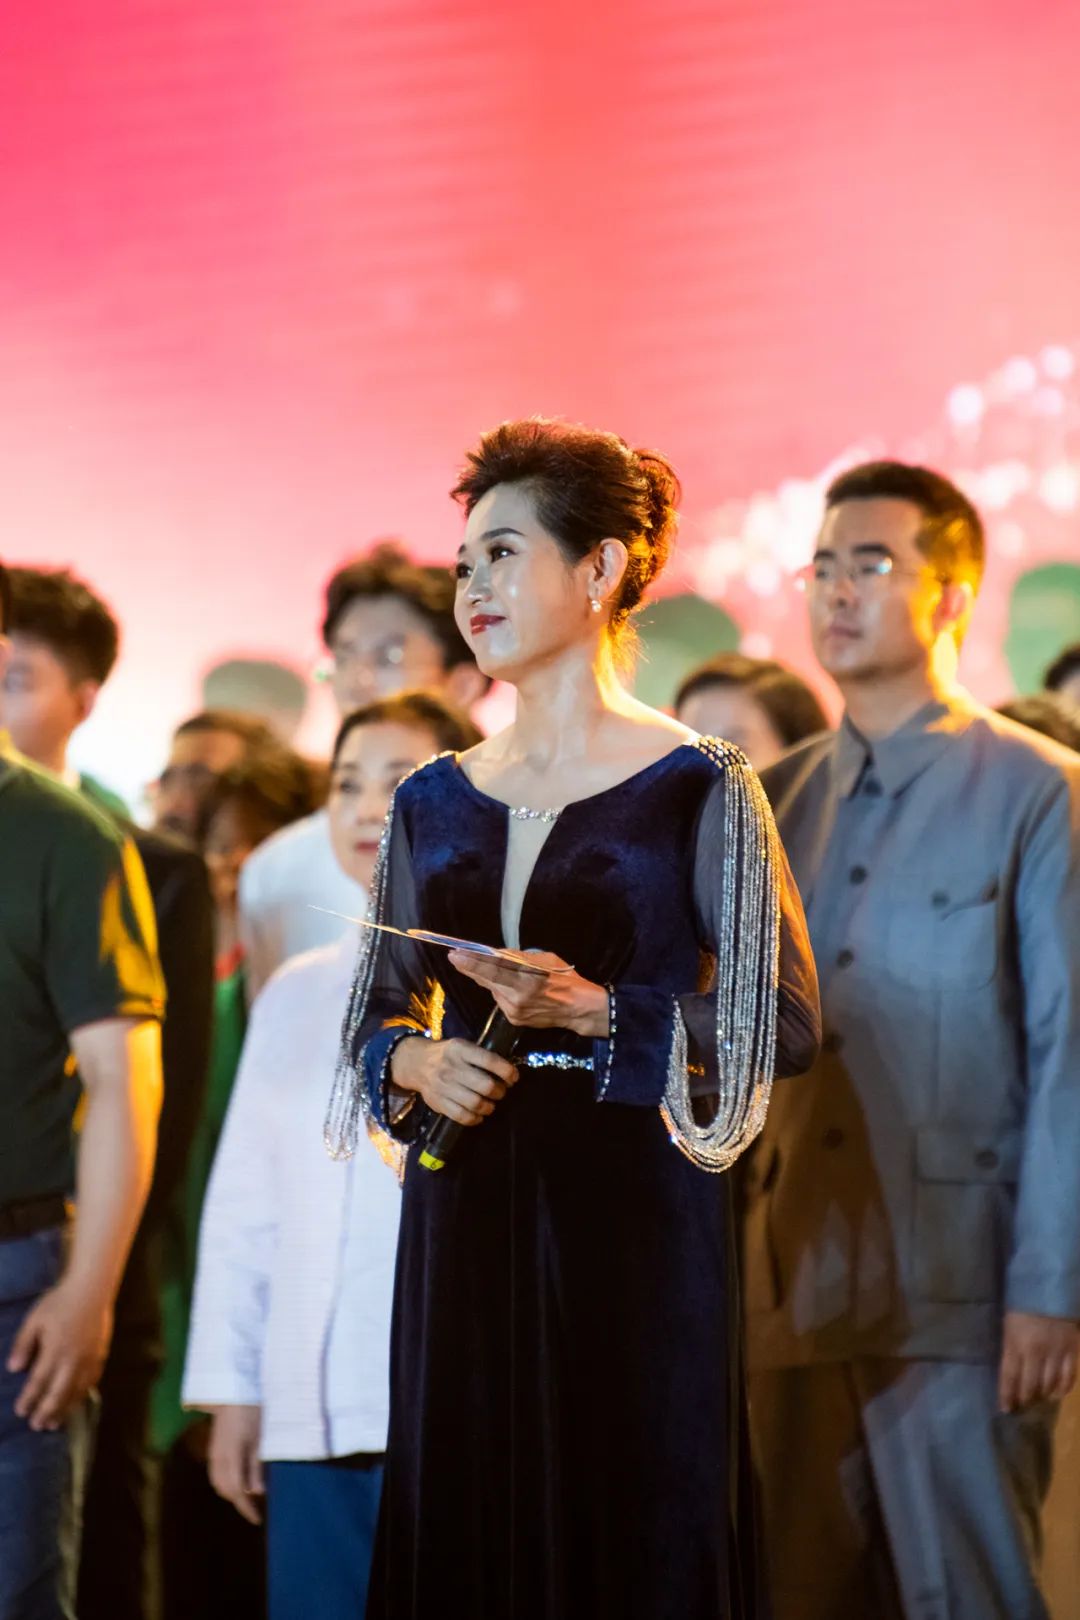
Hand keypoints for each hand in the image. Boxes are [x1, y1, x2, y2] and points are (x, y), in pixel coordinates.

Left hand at [7, 1280, 112, 1430]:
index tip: (20, 1412)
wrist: (92, 1289)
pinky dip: (83, 1394)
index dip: (29, 1398)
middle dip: (46, 1411)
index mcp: (54, 1351)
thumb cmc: (59, 1301)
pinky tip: (78, 1400)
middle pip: (58, 1392)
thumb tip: (12, 1368)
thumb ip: (23, 1344)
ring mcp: (89, 1359)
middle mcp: (72, 1360)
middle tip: (37, 1425)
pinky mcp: (101, 1355)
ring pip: (76, 1391)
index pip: (38, 1381)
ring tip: (55, 1423)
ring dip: (65, 1409)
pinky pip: (92, 1381)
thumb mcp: (34, 1319)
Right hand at [207, 1405, 264, 1524]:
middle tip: (254, 1508)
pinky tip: (237, 1481)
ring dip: (231, 1493)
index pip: (237, 1491)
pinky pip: (216, 1474)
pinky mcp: (213, 1450)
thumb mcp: (259, 1441)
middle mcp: (219, 1459)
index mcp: (232, 1457)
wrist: (233, 1394)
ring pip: (218, 1484)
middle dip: (239, 1502)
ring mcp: (214, 1454)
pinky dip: (225, 1483)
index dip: (246, 1508)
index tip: (257, 1519)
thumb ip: (256, 1468)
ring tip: (247, 1496)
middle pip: (225, 1490)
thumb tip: (257, 1493)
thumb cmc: (251, 1415)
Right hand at [391, 1035, 518, 1125]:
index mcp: (460, 1050)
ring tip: (491, 1104)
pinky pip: (462, 1116)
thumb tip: (507, 1071)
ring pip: (476, 1103)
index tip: (513, 1077)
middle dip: (500, 1091)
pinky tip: (479, 1115)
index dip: (507, 1071)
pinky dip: (475, 1119)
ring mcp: (444, 1087)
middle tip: (501, 1091)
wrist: (416, 1063)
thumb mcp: (462, 1046)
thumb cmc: (447, 1055)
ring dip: (490, 1106)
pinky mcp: (439, 1103)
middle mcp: (452, 1068)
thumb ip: (481, 1056)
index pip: (490, 1061)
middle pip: (486, 1085)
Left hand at [448, 949, 609, 1036]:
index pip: (493, 969)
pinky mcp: (514, 1019)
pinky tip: (507, 986)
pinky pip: (501, 1000)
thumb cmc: (565, 977)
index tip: (456, 954)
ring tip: (484, 968)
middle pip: (487, 979)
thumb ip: (519, 958)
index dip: (473, 962)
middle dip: (469, 968)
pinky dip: (500, 990)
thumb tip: (497, 954)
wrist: (578, 1008)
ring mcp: (514, 1010)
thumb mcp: (545, 959)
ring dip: (486, 978)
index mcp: (527, 978)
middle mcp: (517, 996)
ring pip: (492, 990)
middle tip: (454, 957)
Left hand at [998, 1310, 1079, 1411]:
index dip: (1007, 1395)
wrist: (1049, 1287)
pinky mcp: (1073, 1349)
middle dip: (1025, 1399)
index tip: (1005, 1409)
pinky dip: (1063, 1388)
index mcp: (1015, 1341)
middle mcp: (1036, 1350)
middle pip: (1030, 1385)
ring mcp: (1056, 1351)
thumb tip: (1009, 1372)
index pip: (1009, 1376)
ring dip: (1044, 1395)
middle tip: (1023, 1406)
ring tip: (1039, 1399)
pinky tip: (1058, 1393)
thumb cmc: (1022, 1303)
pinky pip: (1069, 1376)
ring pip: (1050, 1384)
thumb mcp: (1008, 1323)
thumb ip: (1010, 1346)